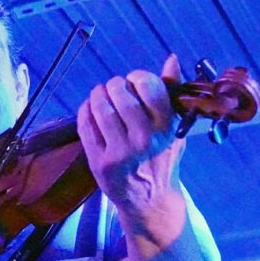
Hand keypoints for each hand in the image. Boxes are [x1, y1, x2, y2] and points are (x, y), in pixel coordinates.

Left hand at [77, 54, 184, 221]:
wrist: (149, 201)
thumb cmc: (162, 157)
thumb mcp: (174, 127)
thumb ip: (172, 93)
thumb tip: (171, 59)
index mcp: (166, 127)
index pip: (148, 84)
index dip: (137, 77)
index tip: (134, 82)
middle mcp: (144, 139)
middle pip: (120, 92)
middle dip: (114, 85)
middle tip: (114, 89)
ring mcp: (120, 152)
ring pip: (100, 107)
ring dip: (97, 95)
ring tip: (100, 96)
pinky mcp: (100, 162)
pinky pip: (85, 125)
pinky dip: (85, 111)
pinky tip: (90, 109)